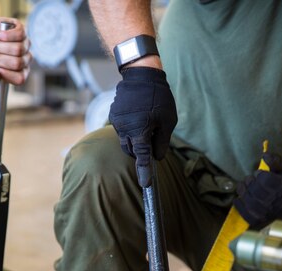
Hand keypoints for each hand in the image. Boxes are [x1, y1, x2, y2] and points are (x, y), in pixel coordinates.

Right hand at [0, 18, 30, 85]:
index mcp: (20, 74)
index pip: (20, 78)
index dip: (6, 74)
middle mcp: (26, 61)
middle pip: (18, 63)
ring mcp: (25, 45)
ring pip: (18, 49)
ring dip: (0, 47)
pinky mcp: (22, 31)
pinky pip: (20, 34)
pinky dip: (5, 35)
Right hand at [109, 67, 177, 186]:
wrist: (140, 73)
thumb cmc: (158, 97)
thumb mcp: (168, 120)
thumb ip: (162, 142)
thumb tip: (157, 158)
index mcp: (140, 131)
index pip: (142, 158)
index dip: (144, 172)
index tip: (145, 185)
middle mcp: (125, 129)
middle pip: (132, 151)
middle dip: (140, 151)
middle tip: (153, 137)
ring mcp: (117, 122)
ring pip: (125, 141)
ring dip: (135, 140)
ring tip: (146, 123)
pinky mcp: (113, 115)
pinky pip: (121, 130)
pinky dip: (130, 129)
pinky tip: (138, 116)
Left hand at [234, 152, 281, 228]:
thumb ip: (276, 161)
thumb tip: (265, 155)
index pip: (266, 180)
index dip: (261, 175)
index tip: (260, 174)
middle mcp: (276, 202)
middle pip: (256, 190)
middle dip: (250, 182)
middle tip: (249, 179)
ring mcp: (268, 213)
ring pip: (251, 202)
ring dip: (243, 192)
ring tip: (242, 186)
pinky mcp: (261, 221)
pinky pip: (247, 216)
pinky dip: (240, 207)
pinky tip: (237, 199)